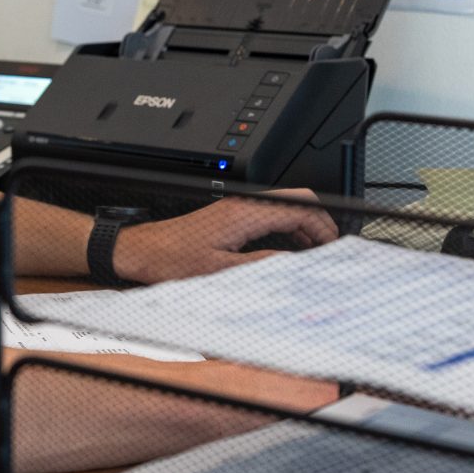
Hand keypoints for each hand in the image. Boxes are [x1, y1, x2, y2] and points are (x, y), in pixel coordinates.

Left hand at [110, 189, 338, 285]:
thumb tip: (293, 263)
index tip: (333, 246)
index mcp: (244, 214)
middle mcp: (243, 205)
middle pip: (297, 201)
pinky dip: (287, 228)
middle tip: (329, 249)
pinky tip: (289, 249)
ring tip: (314, 253)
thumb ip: (260, 265)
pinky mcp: (231, 216)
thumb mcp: (220, 271)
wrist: (141, 250)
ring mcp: (238, 208)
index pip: (299, 208)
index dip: (322, 226)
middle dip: (319, 222)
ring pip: (284, 207)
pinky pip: (269, 215)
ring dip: (304, 226)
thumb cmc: (171, 259)